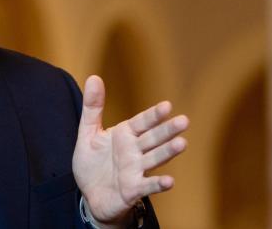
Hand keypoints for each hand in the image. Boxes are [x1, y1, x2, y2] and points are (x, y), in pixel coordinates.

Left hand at [73, 75, 188, 228]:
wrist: (90, 195)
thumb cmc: (92, 162)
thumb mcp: (87, 132)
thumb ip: (93, 107)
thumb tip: (94, 77)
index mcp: (125, 134)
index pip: (142, 122)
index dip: (154, 115)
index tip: (167, 105)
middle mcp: (135, 151)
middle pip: (153, 138)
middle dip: (167, 130)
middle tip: (184, 121)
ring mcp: (136, 170)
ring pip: (155, 158)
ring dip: (168, 152)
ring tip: (182, 144)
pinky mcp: (133, 190)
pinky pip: (147, 186)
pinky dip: (158, 184)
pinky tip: (169, 181)